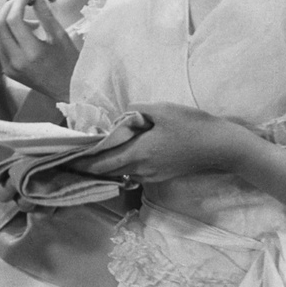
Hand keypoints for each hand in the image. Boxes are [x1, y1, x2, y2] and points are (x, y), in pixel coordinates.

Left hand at [0, 0, 80, 104]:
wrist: (67, 90)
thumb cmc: (70, 63)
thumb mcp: (60, 35)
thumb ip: (45, 13)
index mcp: (31, 52)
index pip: (13, 20)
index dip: (18, 2)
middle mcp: (16, 61)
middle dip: (8, 7)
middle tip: (23, 0)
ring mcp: (9, 67)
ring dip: (8, 20)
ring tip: (30, 20)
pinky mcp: (7, 70)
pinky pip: (1, 45)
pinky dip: (9, 33)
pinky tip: (25, 33)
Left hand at [83, 102, 254, 185]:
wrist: (222, 147)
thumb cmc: (193, 126)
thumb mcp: (163, 110)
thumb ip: (136, 112)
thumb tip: (120, 118)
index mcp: (138, 153)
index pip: (100, 163)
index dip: (80, 163)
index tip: (64, 160)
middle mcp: (140, 169)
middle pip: (107, 171)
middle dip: (89, 165)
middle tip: (73, 158)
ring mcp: (151, 176)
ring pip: (121, 172)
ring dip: (107, 165)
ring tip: (94, 154)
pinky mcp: (160, 176)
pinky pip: (134, 172)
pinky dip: (122, 165)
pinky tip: (121, 154)